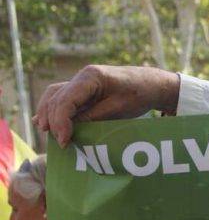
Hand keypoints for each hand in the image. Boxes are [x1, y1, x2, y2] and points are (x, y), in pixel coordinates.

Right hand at [34, 65, 180, 146]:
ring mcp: (81, 81)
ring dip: (48, 114)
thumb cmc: (138, 94)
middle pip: (57, 99)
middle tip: (61, 143)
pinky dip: (54, 109)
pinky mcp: (83, 88)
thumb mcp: (117, 109)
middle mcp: (82, 76)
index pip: (66, 100)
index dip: (61, 122)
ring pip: (55, 96)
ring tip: (46, 132)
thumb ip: (93, 117)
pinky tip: (45, 121)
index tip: (65, 140)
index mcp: (91, 77)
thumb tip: (70, 129)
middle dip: (54, 121)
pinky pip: (62, 97)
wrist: (151, 84)